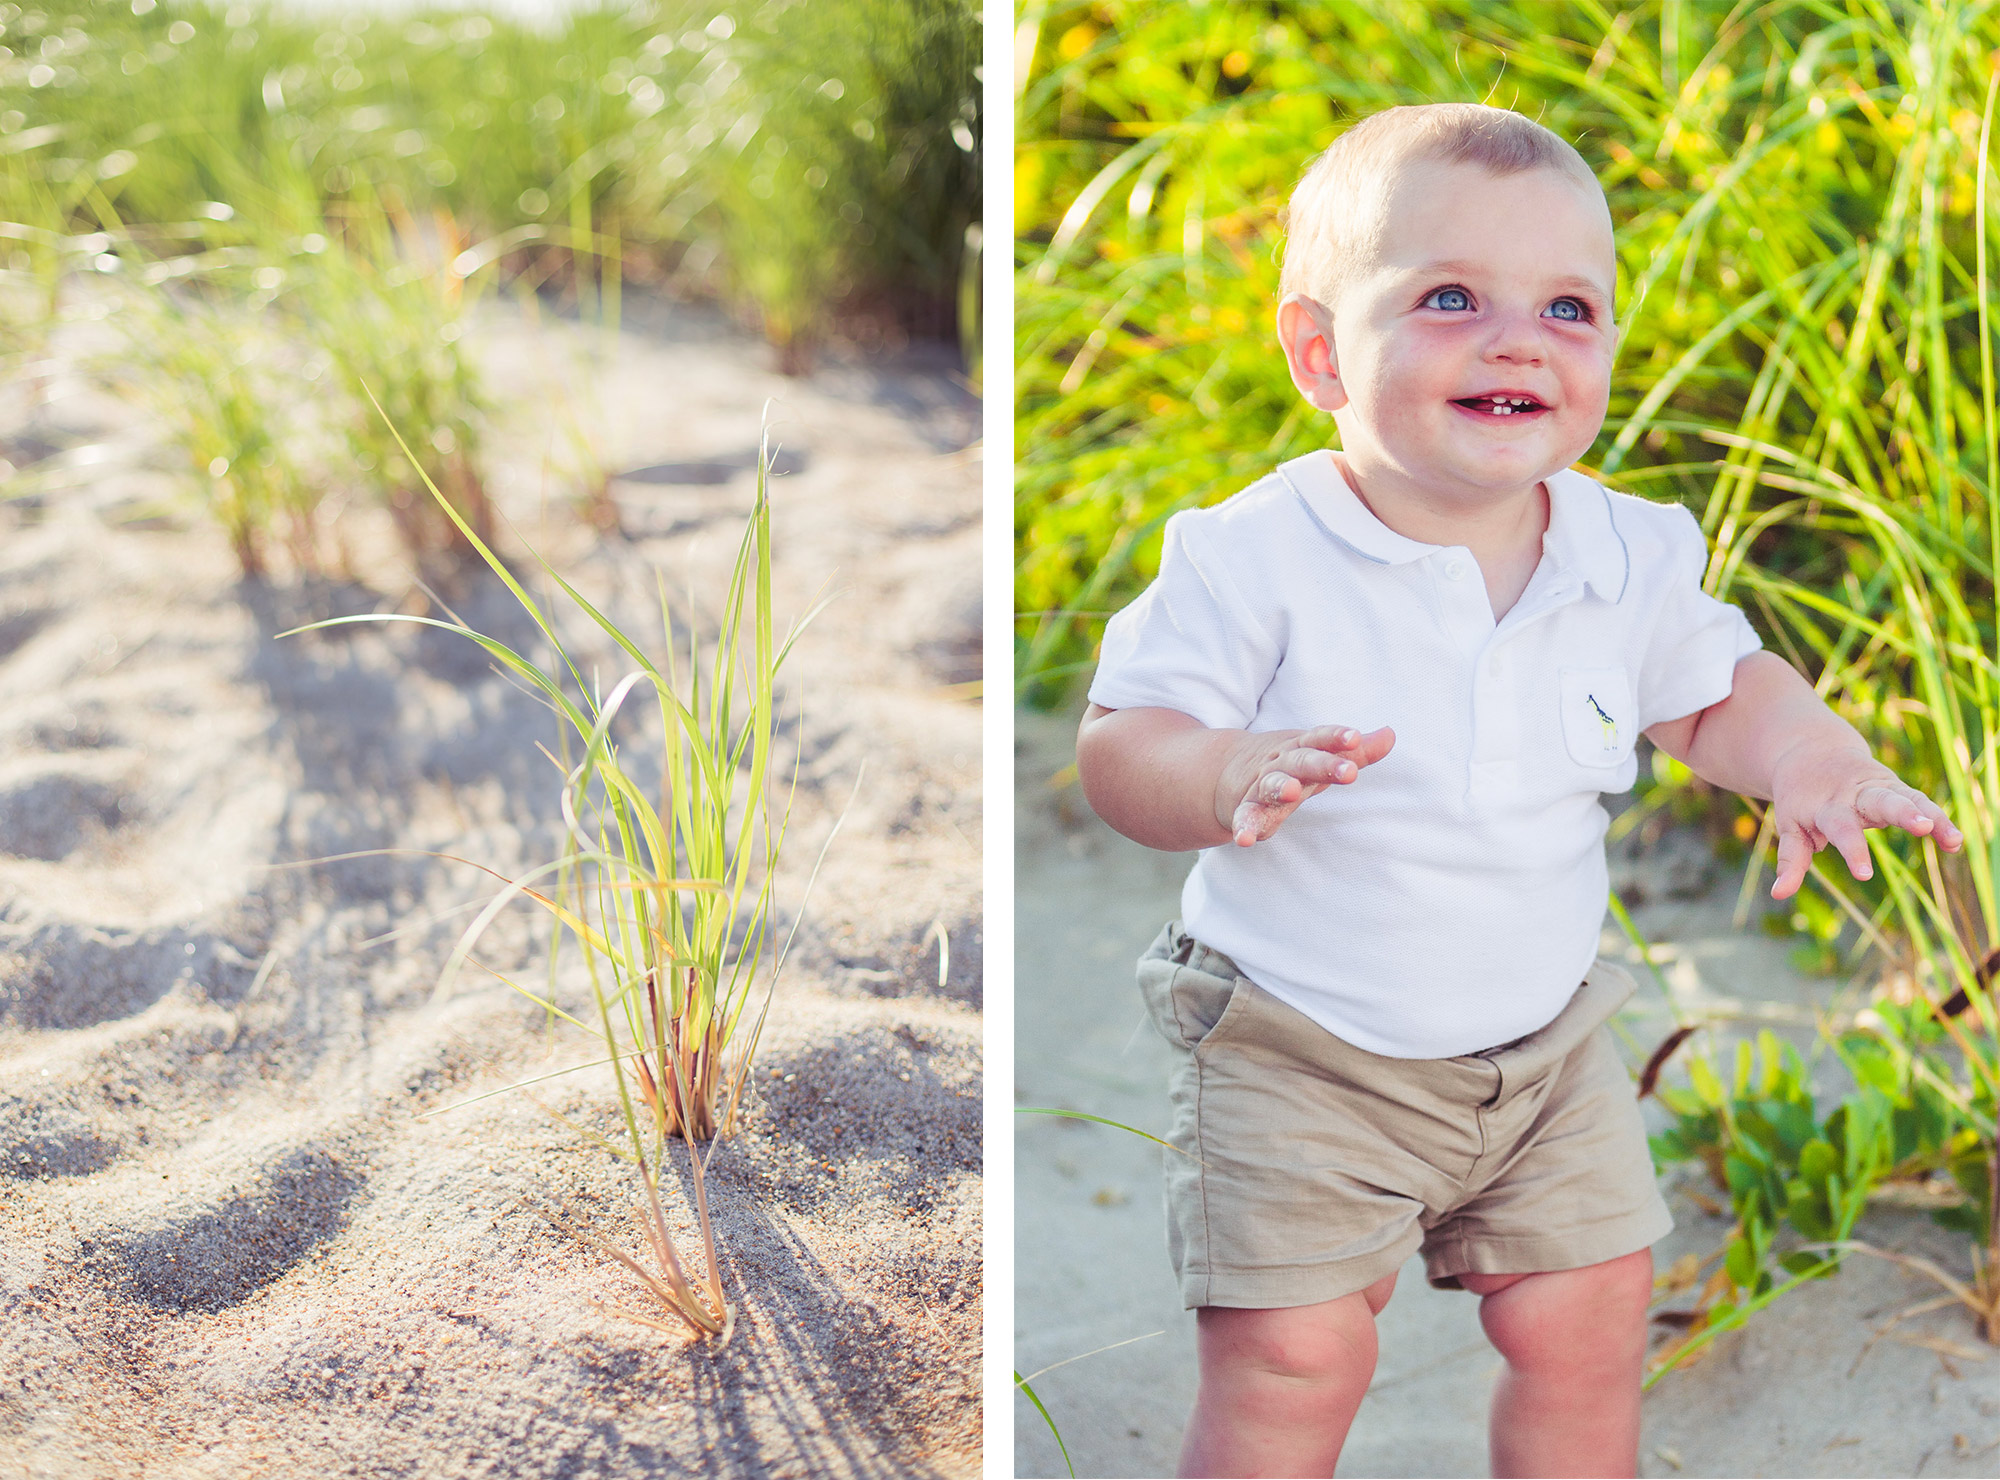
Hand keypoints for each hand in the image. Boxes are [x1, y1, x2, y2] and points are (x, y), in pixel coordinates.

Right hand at [1215, 724, 1395, 846]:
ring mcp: (1262, 786)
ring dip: (1280, 787)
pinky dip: (1245, 827)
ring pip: (1271, 785)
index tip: (1354, 738)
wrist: (1226, 771)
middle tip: (1348, 771)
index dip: (1337, 737)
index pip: (1321, 739)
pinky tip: (1245, 840)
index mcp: (1302, 748)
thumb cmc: (1290, 765)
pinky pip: (1246, 817)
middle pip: (1302, 760)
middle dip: (1322, 764)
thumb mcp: (1320, 755)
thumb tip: (1391, 734)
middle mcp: (1282, 764)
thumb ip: (1356, 751)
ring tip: (1290, 791)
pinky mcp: (1247, 809)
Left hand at [1767, 743, 1962, 899]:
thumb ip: (1791, 859)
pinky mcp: (1897, 787)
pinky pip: (1921, 802)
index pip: (1840, 827)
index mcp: (1826, 804)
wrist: (1811, 752)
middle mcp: (1856, 793)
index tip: (1865, 875)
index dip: (1852, 850)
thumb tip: (1779, 895)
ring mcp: (1879, 788)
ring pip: (1908, 798)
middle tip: (1923, 828)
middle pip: (1881, 801)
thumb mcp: (1790, 824)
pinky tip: (1955, 843)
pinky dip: (1939, 820)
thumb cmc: (1800, 797)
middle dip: (1903, 814)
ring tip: (1951, 839)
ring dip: (1931, 816)